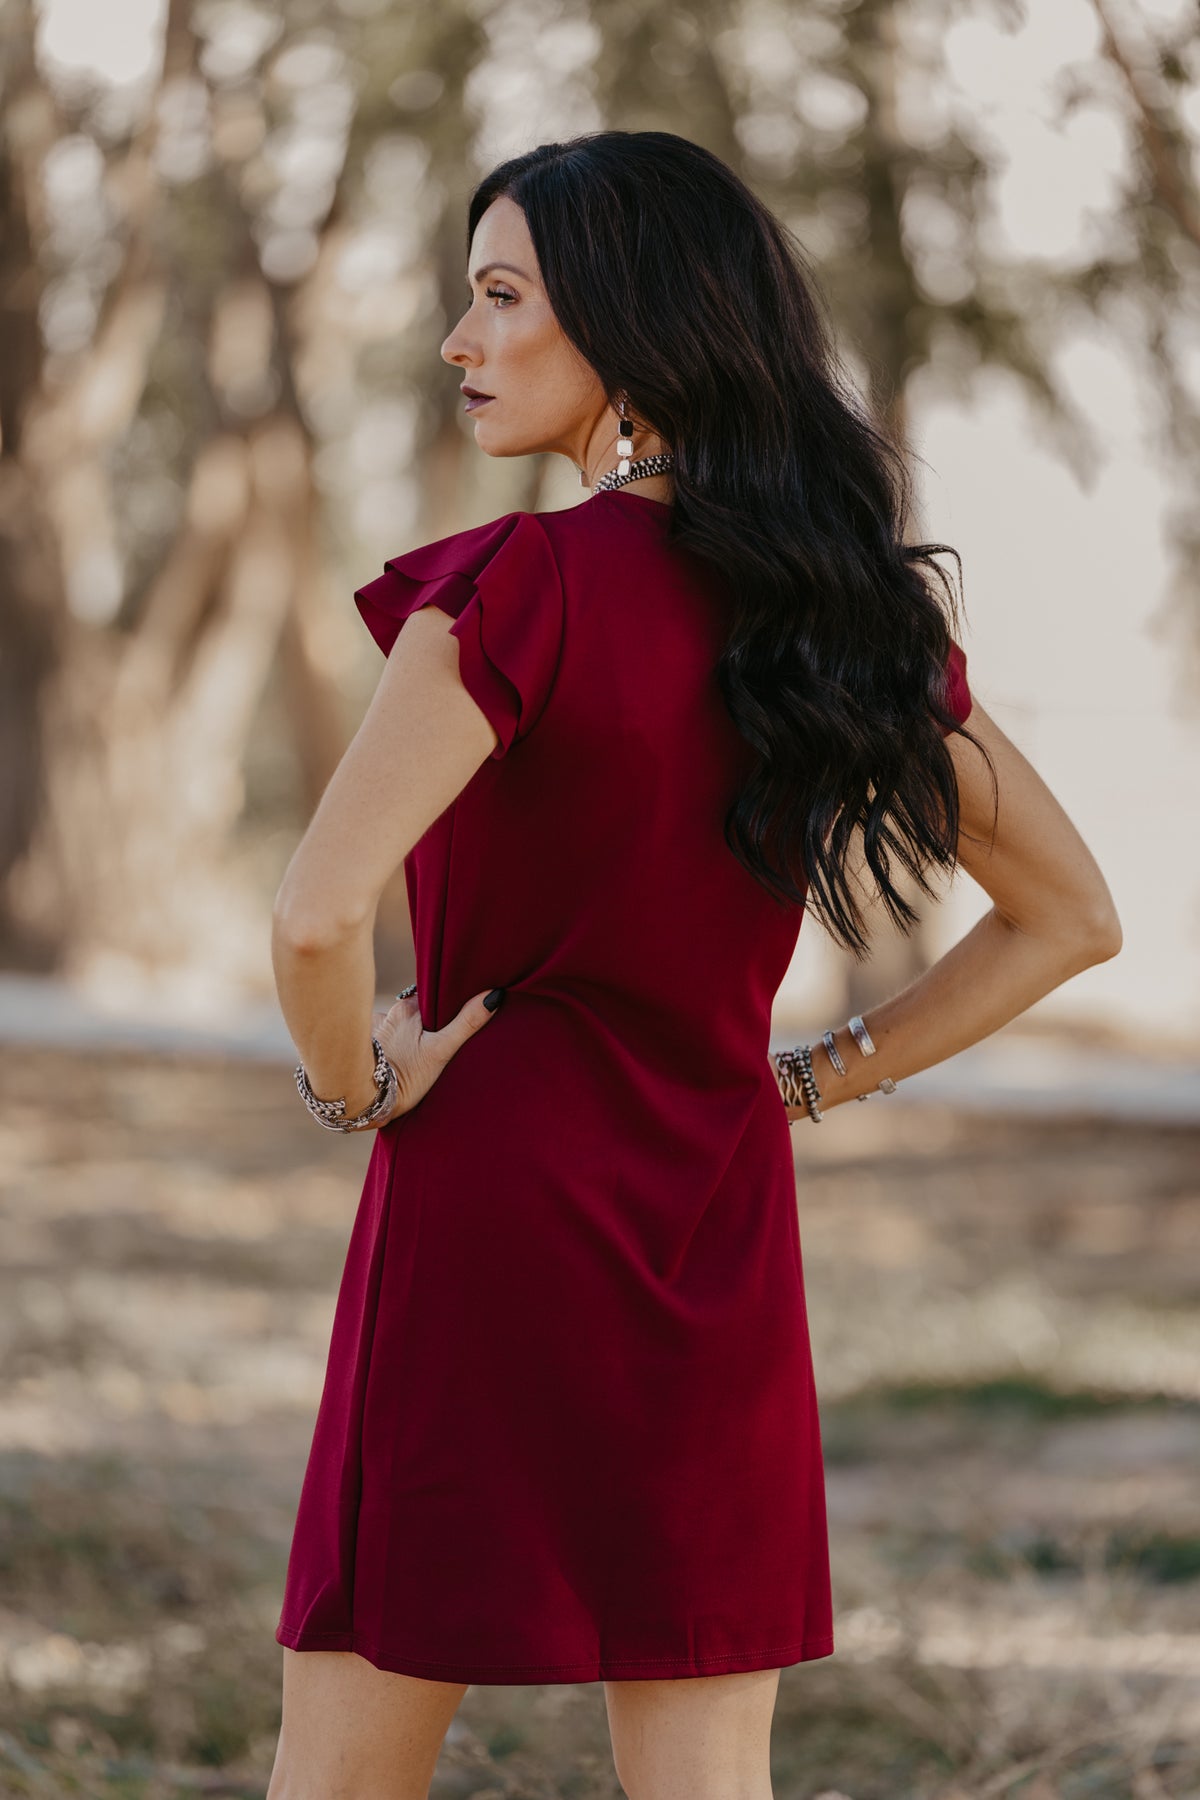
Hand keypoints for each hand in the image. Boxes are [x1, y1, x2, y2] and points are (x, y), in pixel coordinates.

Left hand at [370, 987, 503, 1124]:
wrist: (366, 1101)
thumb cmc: (405, 1076)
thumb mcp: (441, 1051)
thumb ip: (466, 1024)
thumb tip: (492, 996)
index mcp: (407, 1009)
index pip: (432, 999)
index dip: (445, 1008)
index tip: (454, 1019)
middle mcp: (388, 1014)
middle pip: (416, 1011)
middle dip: (427, 1022)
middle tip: (437, 1041)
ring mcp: (375, 1029)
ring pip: (400, 1026)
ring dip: (408, 1034)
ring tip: (416, 1053)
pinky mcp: (366, 1047)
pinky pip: (385, 1039)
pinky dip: (393, 1046)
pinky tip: (399, 1060)